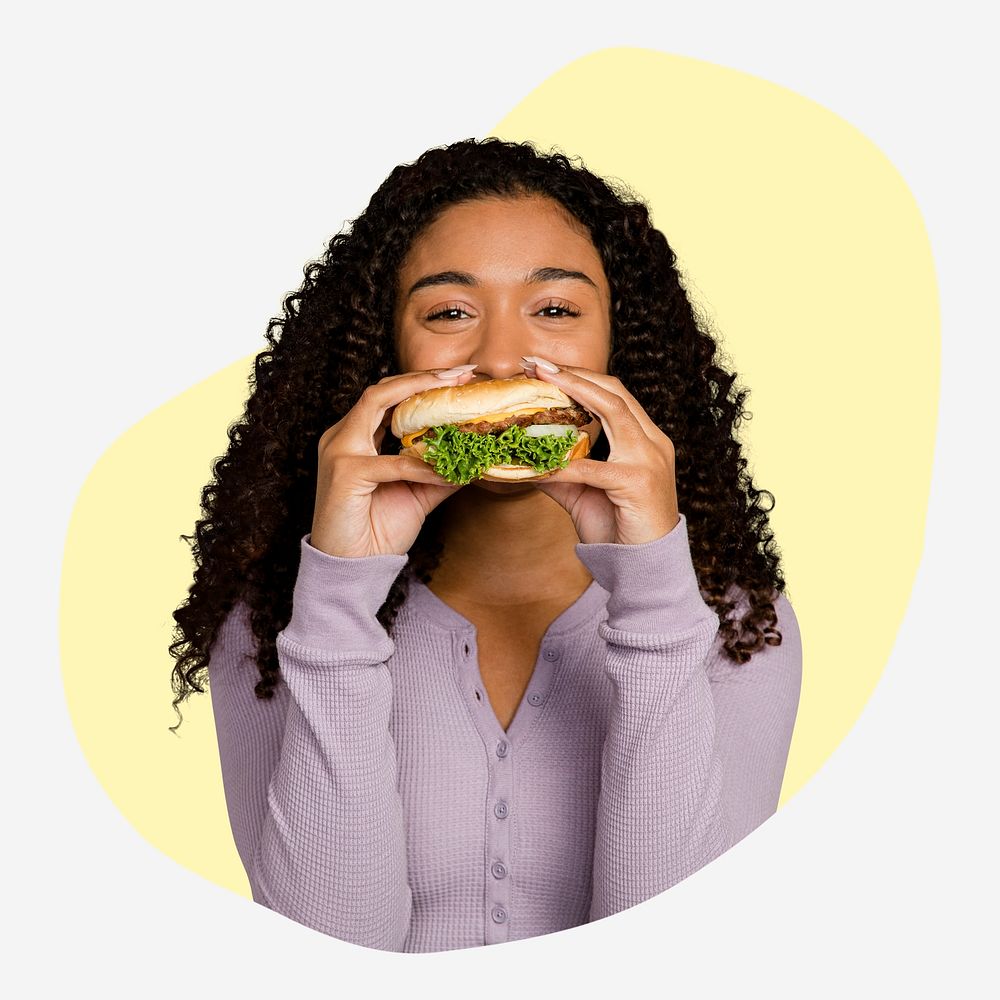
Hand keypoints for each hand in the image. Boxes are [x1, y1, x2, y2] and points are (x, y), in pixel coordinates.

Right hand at [310, 368, 475, 557]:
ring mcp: (339, 452)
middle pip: (382, 389)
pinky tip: (446, 470)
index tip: (459, 376)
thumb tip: (476, 459)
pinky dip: (421, 466)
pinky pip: (391, 462)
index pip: (388, 396)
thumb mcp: (418, 494)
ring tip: (454, 395)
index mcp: (356, 438)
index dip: (422, 382)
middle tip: (462, 373)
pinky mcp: (345, 474)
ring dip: (418, 397)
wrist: (351, 569)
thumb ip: (441, 472)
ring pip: (378, 405)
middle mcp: (342, 437)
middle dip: (423, 377)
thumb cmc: (376, 532)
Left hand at [520, 358, 679, 545]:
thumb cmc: (619, 529)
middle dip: (573, 373)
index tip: (544, 366)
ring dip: (574, 392)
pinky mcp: (638, 483)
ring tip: (541, 382)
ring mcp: (649, 460)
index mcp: (644, 439)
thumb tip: (522, 461)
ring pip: (612, 411)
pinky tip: (537, 463)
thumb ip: (559, 472)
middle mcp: (653, 442)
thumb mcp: (583, 494)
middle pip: (613, 392)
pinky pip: (592, 467)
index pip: (613, 394)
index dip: (580, 376)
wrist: (646, 568)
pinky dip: (562, 464)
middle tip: (535, 363)